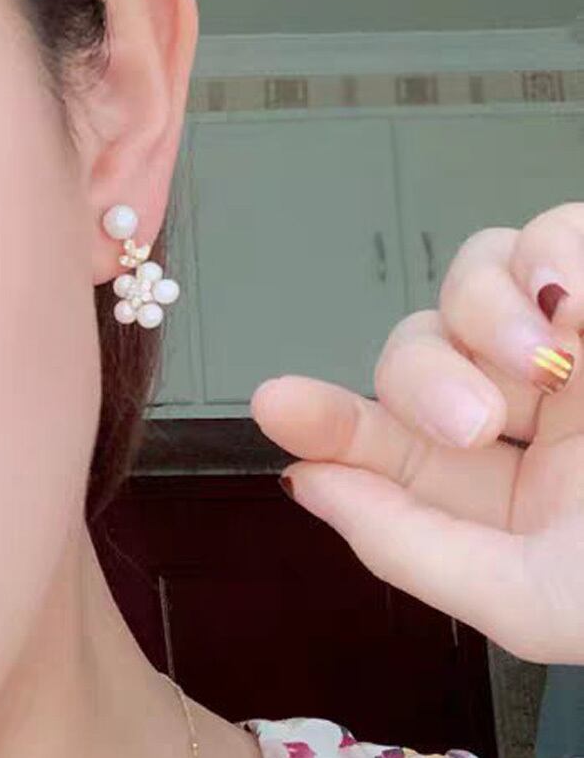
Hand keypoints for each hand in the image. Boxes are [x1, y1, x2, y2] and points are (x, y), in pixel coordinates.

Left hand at [250, 203, 583, 663]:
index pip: (389, 444)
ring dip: (479, 315)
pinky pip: (554, 234)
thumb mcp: (533, 596)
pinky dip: (552, 258)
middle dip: (420, 376)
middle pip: (416, 353)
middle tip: (472, 415)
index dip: (327, 419)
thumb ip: (412, 546)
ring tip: (542, 362)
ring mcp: (583, 342)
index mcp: (510, 489)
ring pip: (468, 282)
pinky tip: (578, 309)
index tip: (277, 404)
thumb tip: (309, 487)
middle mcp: (537, 410)